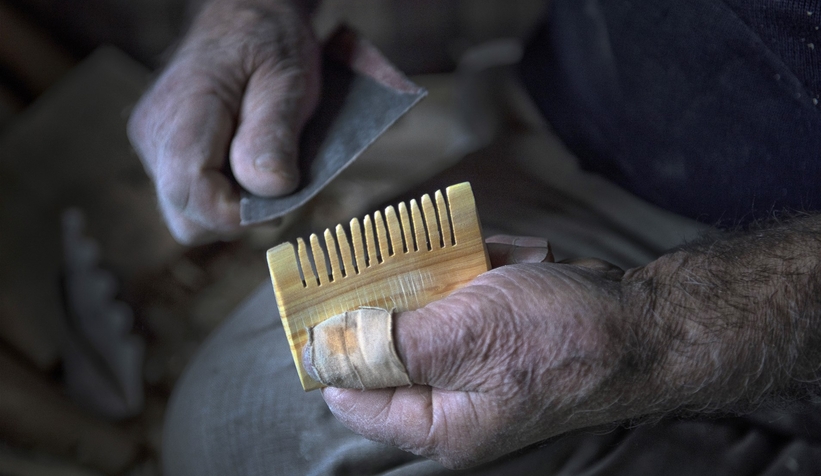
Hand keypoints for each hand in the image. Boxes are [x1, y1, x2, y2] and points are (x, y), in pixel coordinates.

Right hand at [128, 0, 320, 243]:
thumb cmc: (267, 43)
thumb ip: (274, 133)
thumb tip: (269, 187)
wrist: (242, 19)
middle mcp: (153, 135)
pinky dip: (222, 196)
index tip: (278, 198)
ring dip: (230, 207)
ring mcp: (152, 148)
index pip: (190, 191)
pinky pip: (190, 199)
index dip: (236, 213)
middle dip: (235, 215)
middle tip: (275, 182)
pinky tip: (244, 165)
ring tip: (261, 167)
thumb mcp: (287, 79)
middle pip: (186, 218)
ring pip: (187, 215)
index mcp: (180, 112)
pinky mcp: (162, 155)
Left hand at [311, 216, 820, 468]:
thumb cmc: (560, 339)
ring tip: (486, 261)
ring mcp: (475, 366)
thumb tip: (322, 350)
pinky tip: (508, 259)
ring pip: (425, 310)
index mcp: (437, 424)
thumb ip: (388, 346)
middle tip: (408, 257)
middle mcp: (451, 403)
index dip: (331, 345)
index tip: (323, 291)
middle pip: (386, 346)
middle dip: (398, 295)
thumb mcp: (464, 339)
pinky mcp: (496, 336)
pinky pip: (462, 296)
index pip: (351, 395)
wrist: (641, 323)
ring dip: (446, 275)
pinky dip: (477, 270)